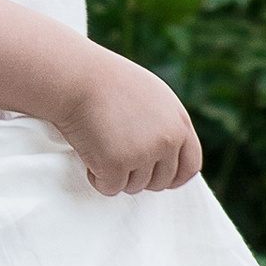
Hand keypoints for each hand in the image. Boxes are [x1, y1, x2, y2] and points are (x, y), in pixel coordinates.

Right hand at [55, 49, 201, 196]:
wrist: (76, 77)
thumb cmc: (107, 83)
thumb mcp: (151, 97)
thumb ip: (165, 125)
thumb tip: (167, 157)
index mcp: (179, 123)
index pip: (189, 166)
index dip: (173, 177)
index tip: (155, 177)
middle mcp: (167, 141)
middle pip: (160, 182)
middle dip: (138, 176)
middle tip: (116, 154)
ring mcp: (143, 154)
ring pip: (133, 187)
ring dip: (115, 174)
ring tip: (100, 144)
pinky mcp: (116, 165)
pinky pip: (109, 188)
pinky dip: (96, 177)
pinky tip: (89, 152)